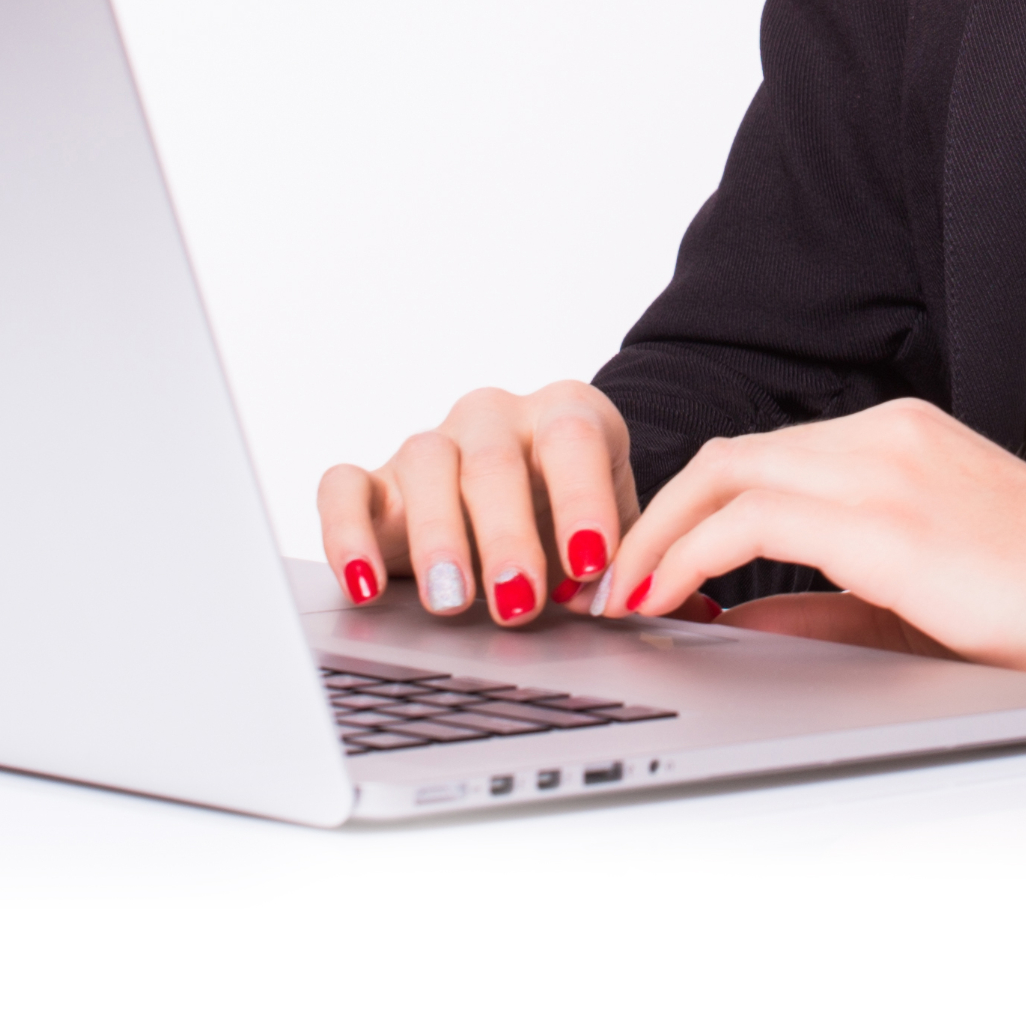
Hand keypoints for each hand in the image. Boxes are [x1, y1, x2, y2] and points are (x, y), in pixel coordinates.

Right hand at [317, 382, 635, 625]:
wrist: (522, 492)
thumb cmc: (571, 516)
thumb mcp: (613, 533)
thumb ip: (639, 566)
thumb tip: (682, 611)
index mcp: (565, 415)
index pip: (575, 441)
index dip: (583, 501)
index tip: (591, 565)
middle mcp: (494, 416)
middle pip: (495, 460)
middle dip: (508, 536)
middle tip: (519, 602)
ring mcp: (431, 442)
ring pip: (425, 463)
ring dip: (439, 538)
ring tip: (452, 603)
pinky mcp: (374, 479)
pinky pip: (343, 487)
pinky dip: (347, 533)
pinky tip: (365, 586)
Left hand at [598, 398, 1025, 693]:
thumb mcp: (921, 600)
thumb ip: (824, 608)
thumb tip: (725, 622)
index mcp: (901, 441)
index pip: (762, 458)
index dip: (688, 514)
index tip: (648, 574)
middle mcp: (888, 435)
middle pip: (729, 456)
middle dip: (653, 519)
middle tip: (612, 587)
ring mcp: (889, 467)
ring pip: (728, 472)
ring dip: (659, 536)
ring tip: (626, 599)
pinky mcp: (892, 520)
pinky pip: (755, 516)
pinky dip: (692, 552)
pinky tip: (671, 599)